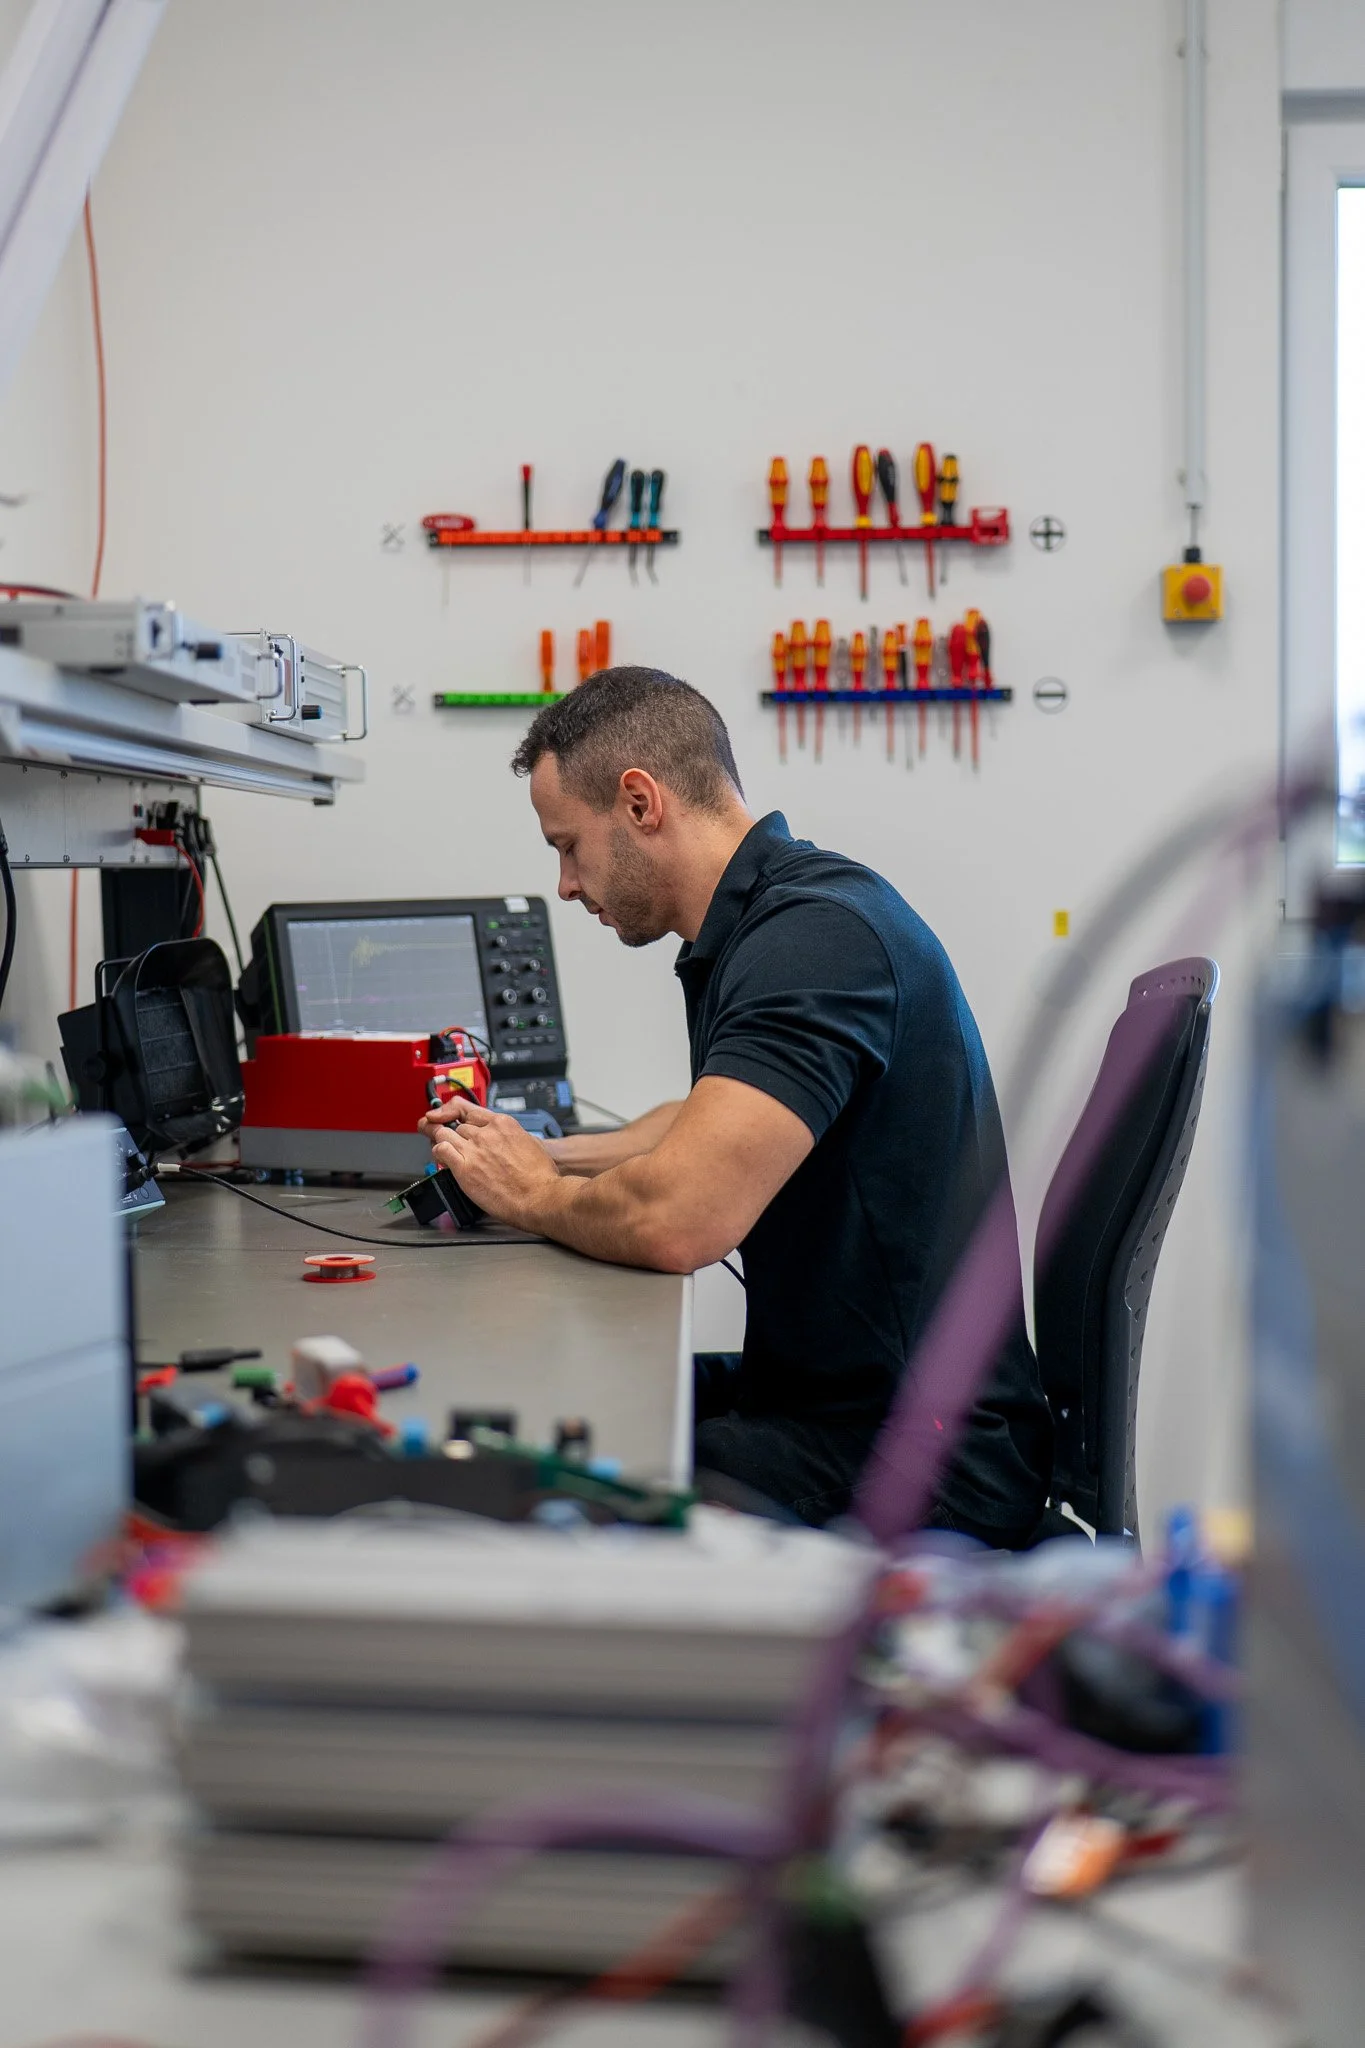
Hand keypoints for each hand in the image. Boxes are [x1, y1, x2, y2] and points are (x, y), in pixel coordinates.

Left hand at [416, 1100, 560, 1225]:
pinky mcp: (464, 1168)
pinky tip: (441, 1159)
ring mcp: (474, 1149)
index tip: (446, 1115)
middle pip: (456, 1125)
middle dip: (449, 1133)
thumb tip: (503, 1143)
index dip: (452, 1111)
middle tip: (446, 1140)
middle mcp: (486, 1133)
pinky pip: (440, 1150)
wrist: (541, 1197)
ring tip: (438, 1148)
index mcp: (503, 1124)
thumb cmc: (541, 1177)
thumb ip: (511, 1138)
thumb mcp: (530, 1144)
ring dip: (438, 1140)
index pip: (467, 1109)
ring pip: (442, 1133)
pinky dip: (437, 1153)